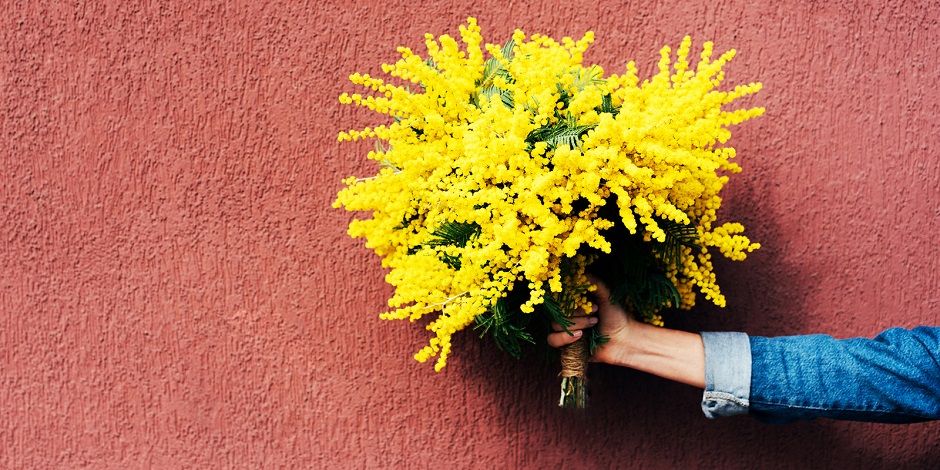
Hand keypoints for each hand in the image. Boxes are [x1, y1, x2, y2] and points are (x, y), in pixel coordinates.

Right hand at [546, 274, 705, 386]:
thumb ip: (595, 283)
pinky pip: (553, 341)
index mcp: (574, 304)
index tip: (588, 302)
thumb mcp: (606, 296)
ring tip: (592, 325)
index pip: (559, 298)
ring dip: (574, 325)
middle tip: (595, 316)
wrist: (625, 340)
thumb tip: (582, 271)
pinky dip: (565, 338)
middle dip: (577, 314)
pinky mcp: (566, 347)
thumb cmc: (616, 317)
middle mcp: (568, 317)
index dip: (570, 300)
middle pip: (557, 312)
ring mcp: (566, 332)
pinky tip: (580, 336)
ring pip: (555, 326)